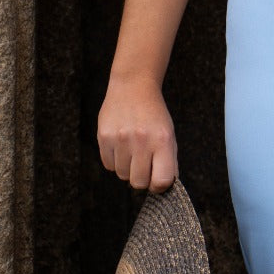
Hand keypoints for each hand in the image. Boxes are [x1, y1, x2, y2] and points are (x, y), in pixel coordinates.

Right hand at [97, 70, 177, 191]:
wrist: (133, 86)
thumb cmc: (154, 114)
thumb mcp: (168, 134)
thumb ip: (169, 161)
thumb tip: (164, 187)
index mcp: (162, 140)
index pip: (161, 181)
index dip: (159, 185)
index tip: (158, 178)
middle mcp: (141, 140)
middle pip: (139, 182)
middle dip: (142, 177)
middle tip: (144, 162)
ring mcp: (121, 139)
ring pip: (122, 175)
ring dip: (128, 167)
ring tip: (132, 148)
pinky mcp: (104, 137)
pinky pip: (109, 165)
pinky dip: (115, 160)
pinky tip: (121, 144)